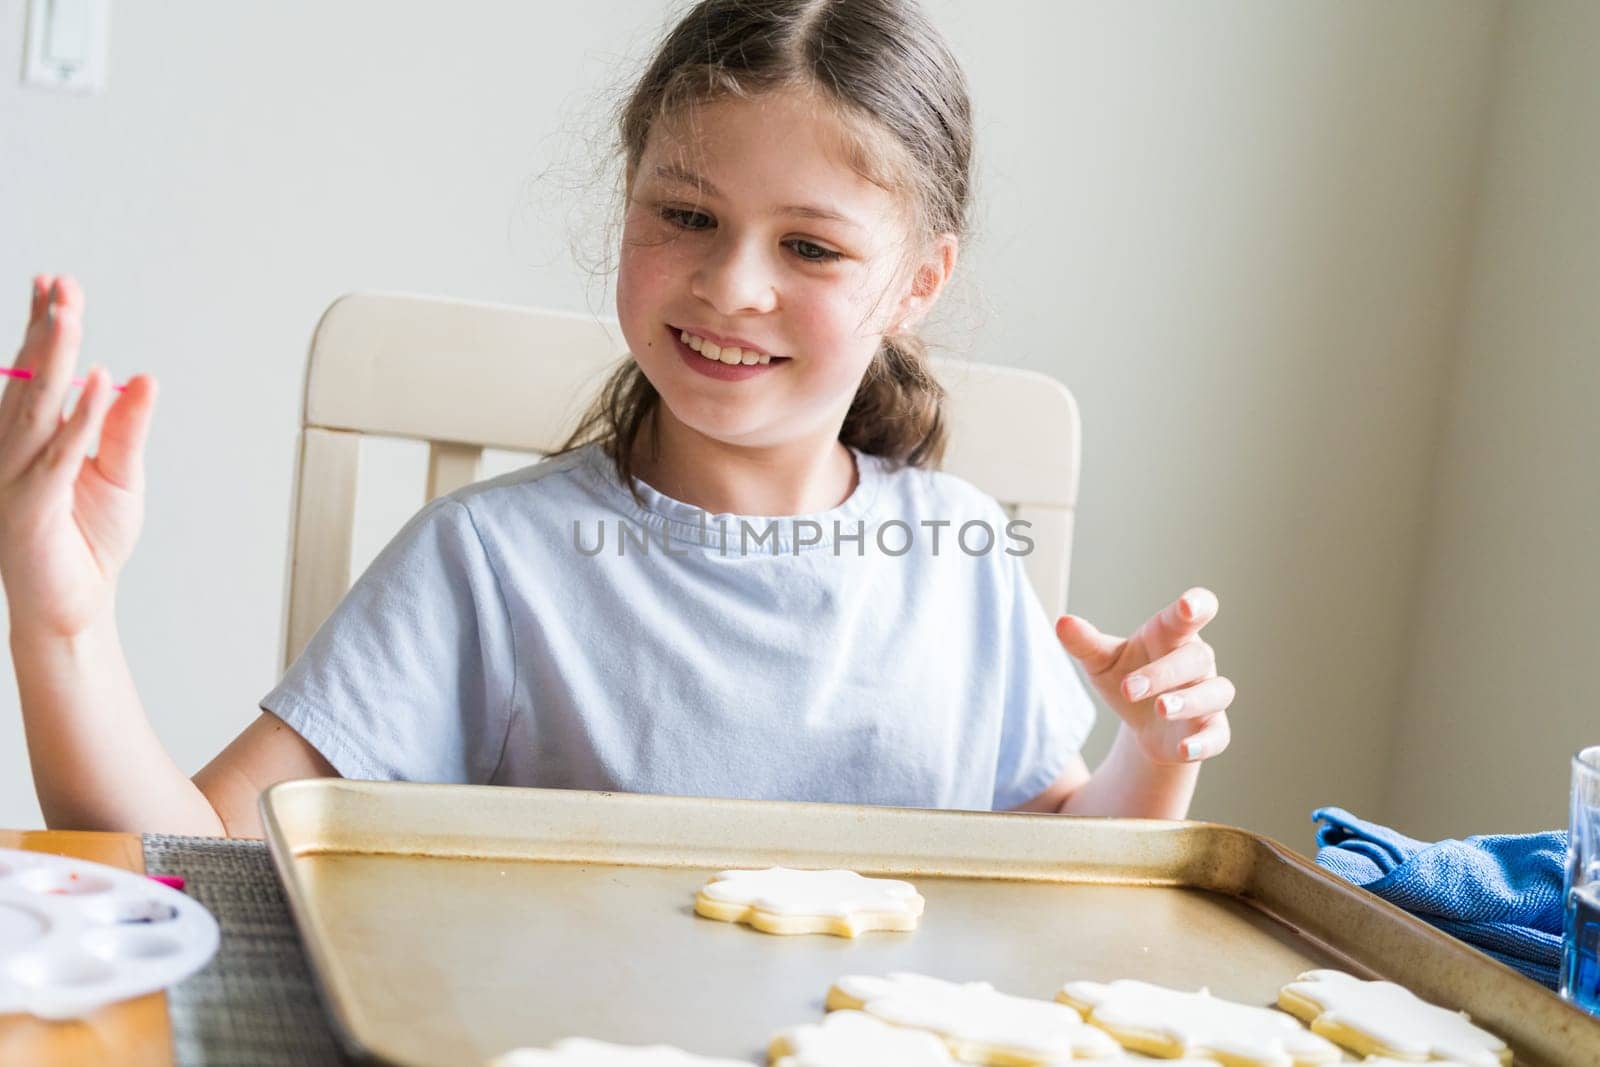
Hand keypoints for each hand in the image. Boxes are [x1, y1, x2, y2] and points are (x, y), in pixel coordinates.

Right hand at [0, 275, 158, 640]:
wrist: (77, 603)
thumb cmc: (91, 539)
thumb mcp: (120, 473)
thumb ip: (125, 426)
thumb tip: (139, 378)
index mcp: (31, 436)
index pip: (34, 371)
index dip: (40, 327)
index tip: (55, 283)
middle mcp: (13, 449)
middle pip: (29, 378)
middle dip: (44, 329)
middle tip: (60, 284)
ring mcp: (15, 476)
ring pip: (35, 407)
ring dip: (53, 359)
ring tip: (71, 316)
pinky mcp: (30, 506)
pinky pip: (56, 454)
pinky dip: (78, 418)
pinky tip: (95, 382)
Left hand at [1055, 587, 1233, 764]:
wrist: (1142, 726)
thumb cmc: (1128, 678)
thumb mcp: (1103, 661)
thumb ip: (1085, 643)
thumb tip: (1062, 622)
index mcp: (1172, 636)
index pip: (1194, 612)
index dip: (1197, 605)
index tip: (1189, 607)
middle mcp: (1197, 663)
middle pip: (1195, 658)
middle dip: (1164, 672)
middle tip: (1128, 688)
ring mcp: (1208, 696)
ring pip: (1215, 692)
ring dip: (1189, 701)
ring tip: (1162, 709)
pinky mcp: (1211, 730)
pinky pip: (1219, 735)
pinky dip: (1204, 743)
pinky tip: (1184, 749)